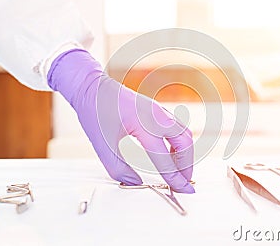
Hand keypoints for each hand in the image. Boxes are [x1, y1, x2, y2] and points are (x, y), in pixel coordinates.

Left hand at [48, 49, 194, 192]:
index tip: (183, 190)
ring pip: (184, 133)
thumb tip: (135, 184)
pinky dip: (180, 143)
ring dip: (185, 153)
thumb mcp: (103, 146)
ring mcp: (159, 110)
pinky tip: (170, 153)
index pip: (164, 157)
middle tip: (183, 181)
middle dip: (187, 165)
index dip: (175, 177)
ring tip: (177, 170)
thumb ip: (119, 169)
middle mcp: (156, 116)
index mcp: (143, 124)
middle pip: (184, 142)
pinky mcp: (158, 109)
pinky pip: (178, 127)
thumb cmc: (96, 113)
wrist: (93, 88)